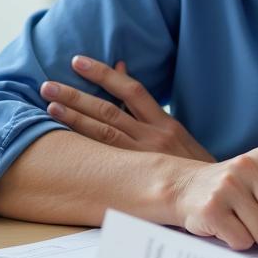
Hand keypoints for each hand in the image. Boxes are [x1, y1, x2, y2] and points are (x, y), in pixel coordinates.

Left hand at [40, 55, 213, 161]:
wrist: (208, 195)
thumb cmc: (192, 166)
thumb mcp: (178, 134)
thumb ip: (150, 110)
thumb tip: (124, 72)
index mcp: (166, 123)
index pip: (132, 90)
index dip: (105, 74)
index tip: (79, 62)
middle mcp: (152, 136)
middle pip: (109, 110)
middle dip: (77, 96)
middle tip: (48, 85)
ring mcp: (142, 157)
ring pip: (103, 133)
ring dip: (74, 118)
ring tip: (50, 106)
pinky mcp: (135, 177)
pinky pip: (105, 158)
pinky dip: (85, 145)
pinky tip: (64, 139)